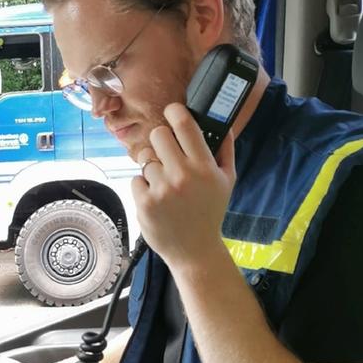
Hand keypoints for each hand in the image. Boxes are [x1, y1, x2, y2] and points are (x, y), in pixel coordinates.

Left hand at [132, 103, 236, 267]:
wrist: (195, 250)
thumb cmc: (210, 212)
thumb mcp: (226, 181)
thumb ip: (225, 149)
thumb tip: (222, 122)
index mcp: (204, 166)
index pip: (184, 124)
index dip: (174, 112)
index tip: (171, 112)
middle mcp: (182, 175)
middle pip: (157, 134)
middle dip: (160, 141)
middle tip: (166, 152)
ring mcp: (161, 189)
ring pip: (145, 159)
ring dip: (152, 168)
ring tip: (165, 184)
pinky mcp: (144, 202)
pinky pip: (136, 179)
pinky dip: (143, 187)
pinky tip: (157, 199)